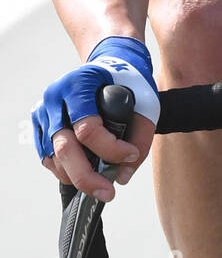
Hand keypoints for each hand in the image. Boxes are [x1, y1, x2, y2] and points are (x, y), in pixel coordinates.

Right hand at [32, 37, 159, 200]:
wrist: (112, 64)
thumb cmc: (129, 82)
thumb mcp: (145, 103)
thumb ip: (141, 140)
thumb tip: (122, 177)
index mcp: (78, 84)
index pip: (87, 128)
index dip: (110, 149)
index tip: (130, 155)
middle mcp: (55, 97)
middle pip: (65, 147)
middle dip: (87, 177)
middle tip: (108, 193)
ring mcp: (44, 111)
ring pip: (54, 156)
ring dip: (77, 176)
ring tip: (100, 185)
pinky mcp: (40, 125)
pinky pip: (48, 157)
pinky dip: (66, 170)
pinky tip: (86, 171)